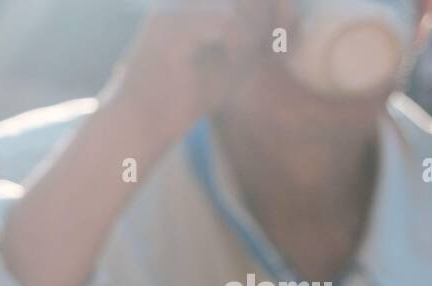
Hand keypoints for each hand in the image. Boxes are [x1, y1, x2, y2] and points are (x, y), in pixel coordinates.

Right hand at [105, 0, 287, 146]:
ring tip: (238, 60)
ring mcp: (171, 8)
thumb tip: (292, 13)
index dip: (273, 5)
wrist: (138, 127)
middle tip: (259, 49)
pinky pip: (225, 21)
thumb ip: (257, 34)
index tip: (283, 32)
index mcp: (187, 2)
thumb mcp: (229, 61)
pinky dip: (237, 43)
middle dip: (266, 16)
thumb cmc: (181, 98)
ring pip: (238, 3)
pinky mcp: (170, 27)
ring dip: (251, 33)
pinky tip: (230, 62)